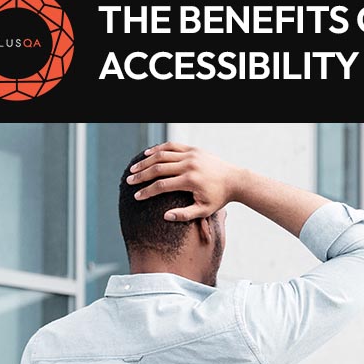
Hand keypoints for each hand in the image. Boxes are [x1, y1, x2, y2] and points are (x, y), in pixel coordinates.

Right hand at [126, 142, 240, 221]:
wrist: (235, 180)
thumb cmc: (219, 198)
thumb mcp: (204, 211)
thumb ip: (185, 215)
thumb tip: (165, 216)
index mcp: (190, 181)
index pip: (161, 186)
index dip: (147, 192)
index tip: (137, 196)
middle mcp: (189, 165)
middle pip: (158, 168)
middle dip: (141, 175)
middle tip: (129, 181)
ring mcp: (191, 155)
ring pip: (162, 155)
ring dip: (145, 162)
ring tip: (133, 168)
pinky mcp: (193, 149)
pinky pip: (171, 146)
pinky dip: (158, 149)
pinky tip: (147, 155)